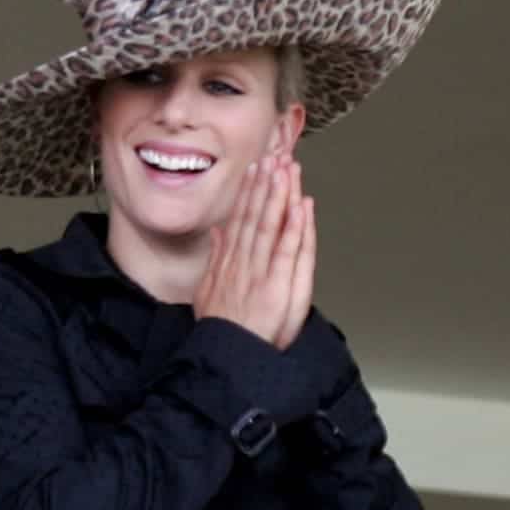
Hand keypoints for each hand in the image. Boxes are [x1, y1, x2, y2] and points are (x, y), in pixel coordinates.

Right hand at [193, 153, 309, 347]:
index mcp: (230, 261)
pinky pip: (287, 251)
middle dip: (266, 183)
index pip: (242, 218)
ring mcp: (261, 271)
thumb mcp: (207, 291)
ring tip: (286, 168)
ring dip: (280, 195)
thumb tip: (219, 233)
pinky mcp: (277, 285)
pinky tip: (301, 205)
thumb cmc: (222, 329)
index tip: (257, 167)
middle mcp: (245, 261)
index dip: (251, 191)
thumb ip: (216, 259)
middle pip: (256, 215)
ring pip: (271, 225)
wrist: (225, 356)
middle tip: (274, 154)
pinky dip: (295, 227)